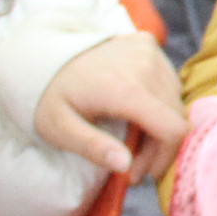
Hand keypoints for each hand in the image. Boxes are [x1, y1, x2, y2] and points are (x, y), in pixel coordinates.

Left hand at [33, 34, 185, 183]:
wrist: (39, 52)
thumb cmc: (48, 95)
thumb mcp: (59, 128)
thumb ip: (92, 147)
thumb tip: (125, 165)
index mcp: (126, 89)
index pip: (174, 130)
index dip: (164, 158)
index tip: (139, 172)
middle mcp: (146, 66)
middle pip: (176, 118)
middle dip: (158, 148)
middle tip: (130, 162)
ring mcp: (149, 51)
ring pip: (175, 100)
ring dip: (160, 124)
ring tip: (132, 135)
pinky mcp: (148, 43)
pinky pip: (168, 79)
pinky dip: (158, 100)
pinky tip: (134, 108)